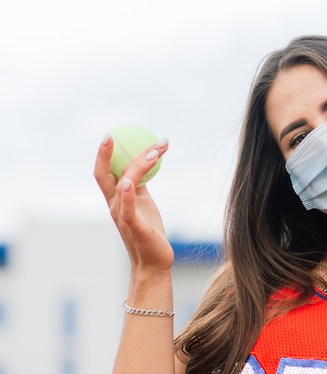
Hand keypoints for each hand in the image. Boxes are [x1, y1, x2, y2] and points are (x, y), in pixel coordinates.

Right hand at [94, 134, 173, 273]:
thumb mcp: (143, 201)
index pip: (105, 171)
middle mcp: (115, 205)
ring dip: (138, 165)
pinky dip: (127, 194)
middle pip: (104, 174)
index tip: (114, 133)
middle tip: (119, 133)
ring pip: (122, 184)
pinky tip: (129, 182)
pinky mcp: (134, 226)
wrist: (154, 260)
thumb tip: (145, 160)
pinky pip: (128, 208)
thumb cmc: (149, 230)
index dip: (104, 152)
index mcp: (116, 198)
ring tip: (155, 151)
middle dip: (107, 153)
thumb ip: (139, 183)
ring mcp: (122, 215)